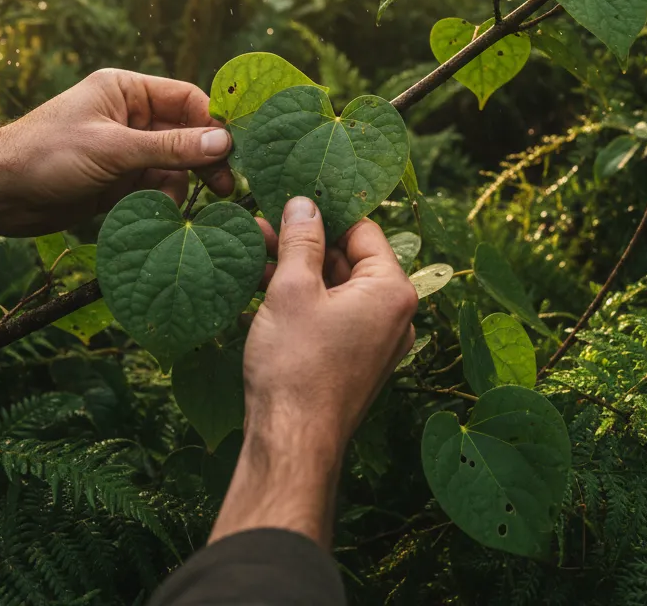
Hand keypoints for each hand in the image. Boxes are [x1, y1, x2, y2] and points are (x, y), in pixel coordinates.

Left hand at [0, 69, 233, 236]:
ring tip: (200, 204)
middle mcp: (129, 116)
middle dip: (205, 157)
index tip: (239, 148)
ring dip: (185, 183)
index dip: (214, 122)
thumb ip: (170, 147)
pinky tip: (170, 214)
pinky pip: (154, 188)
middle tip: (226, 185)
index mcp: (126, 91)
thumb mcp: (114, 149)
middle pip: (185, 133)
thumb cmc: (47, 154)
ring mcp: (124, 151)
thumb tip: (224, 142)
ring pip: (172, 164)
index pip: (187, 98)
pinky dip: (165, 200)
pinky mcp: (117, 182)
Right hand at [210, 197, 417, 547]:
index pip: (363, 229)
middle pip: (348, 259)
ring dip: (296, 272)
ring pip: (335, 290)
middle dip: (304, 244)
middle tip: (261, 227)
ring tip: (253, 258)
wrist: (292, 445)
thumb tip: (303, 203)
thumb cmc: (296, 366)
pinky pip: (330, 318)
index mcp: (392, 290)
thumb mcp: (292, 288)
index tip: (289, 200)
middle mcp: (394, 315)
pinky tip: (259, 293)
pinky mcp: (353, 362)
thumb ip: (300, 240)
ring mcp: (375, 342)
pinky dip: (300, 303)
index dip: (325, 212)